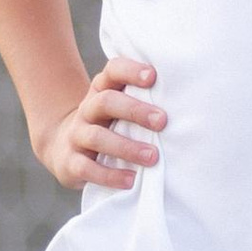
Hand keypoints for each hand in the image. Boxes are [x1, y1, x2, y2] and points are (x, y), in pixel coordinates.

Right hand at [34, 56, 165, 192]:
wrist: (63, 147)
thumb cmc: (108, 124)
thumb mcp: (120, 107)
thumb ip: (143, 100)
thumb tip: (188, 102)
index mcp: (102, 90)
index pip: (113, 71)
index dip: (130, 71)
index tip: (153, 77)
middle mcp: (87, 109)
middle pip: (106, 102)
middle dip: (135, 111)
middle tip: (162, 121)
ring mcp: (76, 135)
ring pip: (98, 137)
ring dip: (127, 147)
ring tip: (153, 157)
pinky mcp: (70, 162)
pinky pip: (87, 168)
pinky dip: (110, 175)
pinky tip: (131, 180)